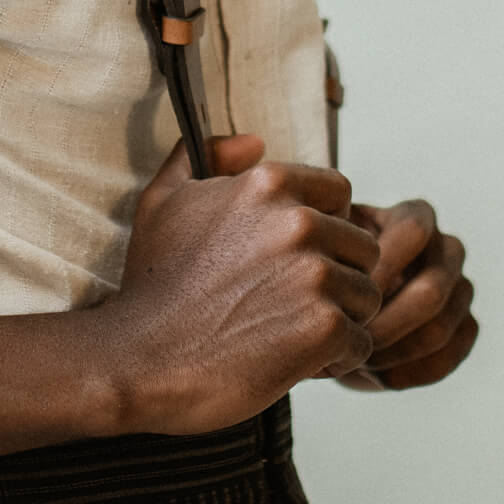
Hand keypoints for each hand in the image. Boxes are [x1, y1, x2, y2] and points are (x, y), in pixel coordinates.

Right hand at [95, 134, 383, 434]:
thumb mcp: (162, 201)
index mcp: (269, 184)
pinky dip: (335, 359)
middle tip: (292, 305)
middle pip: (362, 248)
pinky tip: (295, 361)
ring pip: (366, 296)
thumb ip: (206, 156)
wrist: (137, 360)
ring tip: (291, 333)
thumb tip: (252, 142)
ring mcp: (315, 275)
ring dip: (338, 319)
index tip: (298, 259)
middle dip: (337, 277)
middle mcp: (298, 222)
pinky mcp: (324, 328)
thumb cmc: (151, 287)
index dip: (327, 228)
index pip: (340, 195)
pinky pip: (360, 343)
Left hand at [337, 197, 477, 391]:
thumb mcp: (319, 246)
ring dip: (392, 352)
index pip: (413, 232)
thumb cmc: (322, 273)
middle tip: (346, 339)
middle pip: (432, 290)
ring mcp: (461, 291)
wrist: (336, 310)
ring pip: (439, 330)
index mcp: (416, 218)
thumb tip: (326, 252)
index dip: (380, 266)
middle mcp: (446, 250)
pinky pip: (446, 359)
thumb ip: (326, 240)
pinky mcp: (465, 329)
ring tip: (354, 356)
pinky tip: (375, 375)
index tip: (341, 294)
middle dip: (385, 323)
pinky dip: (407, 373)